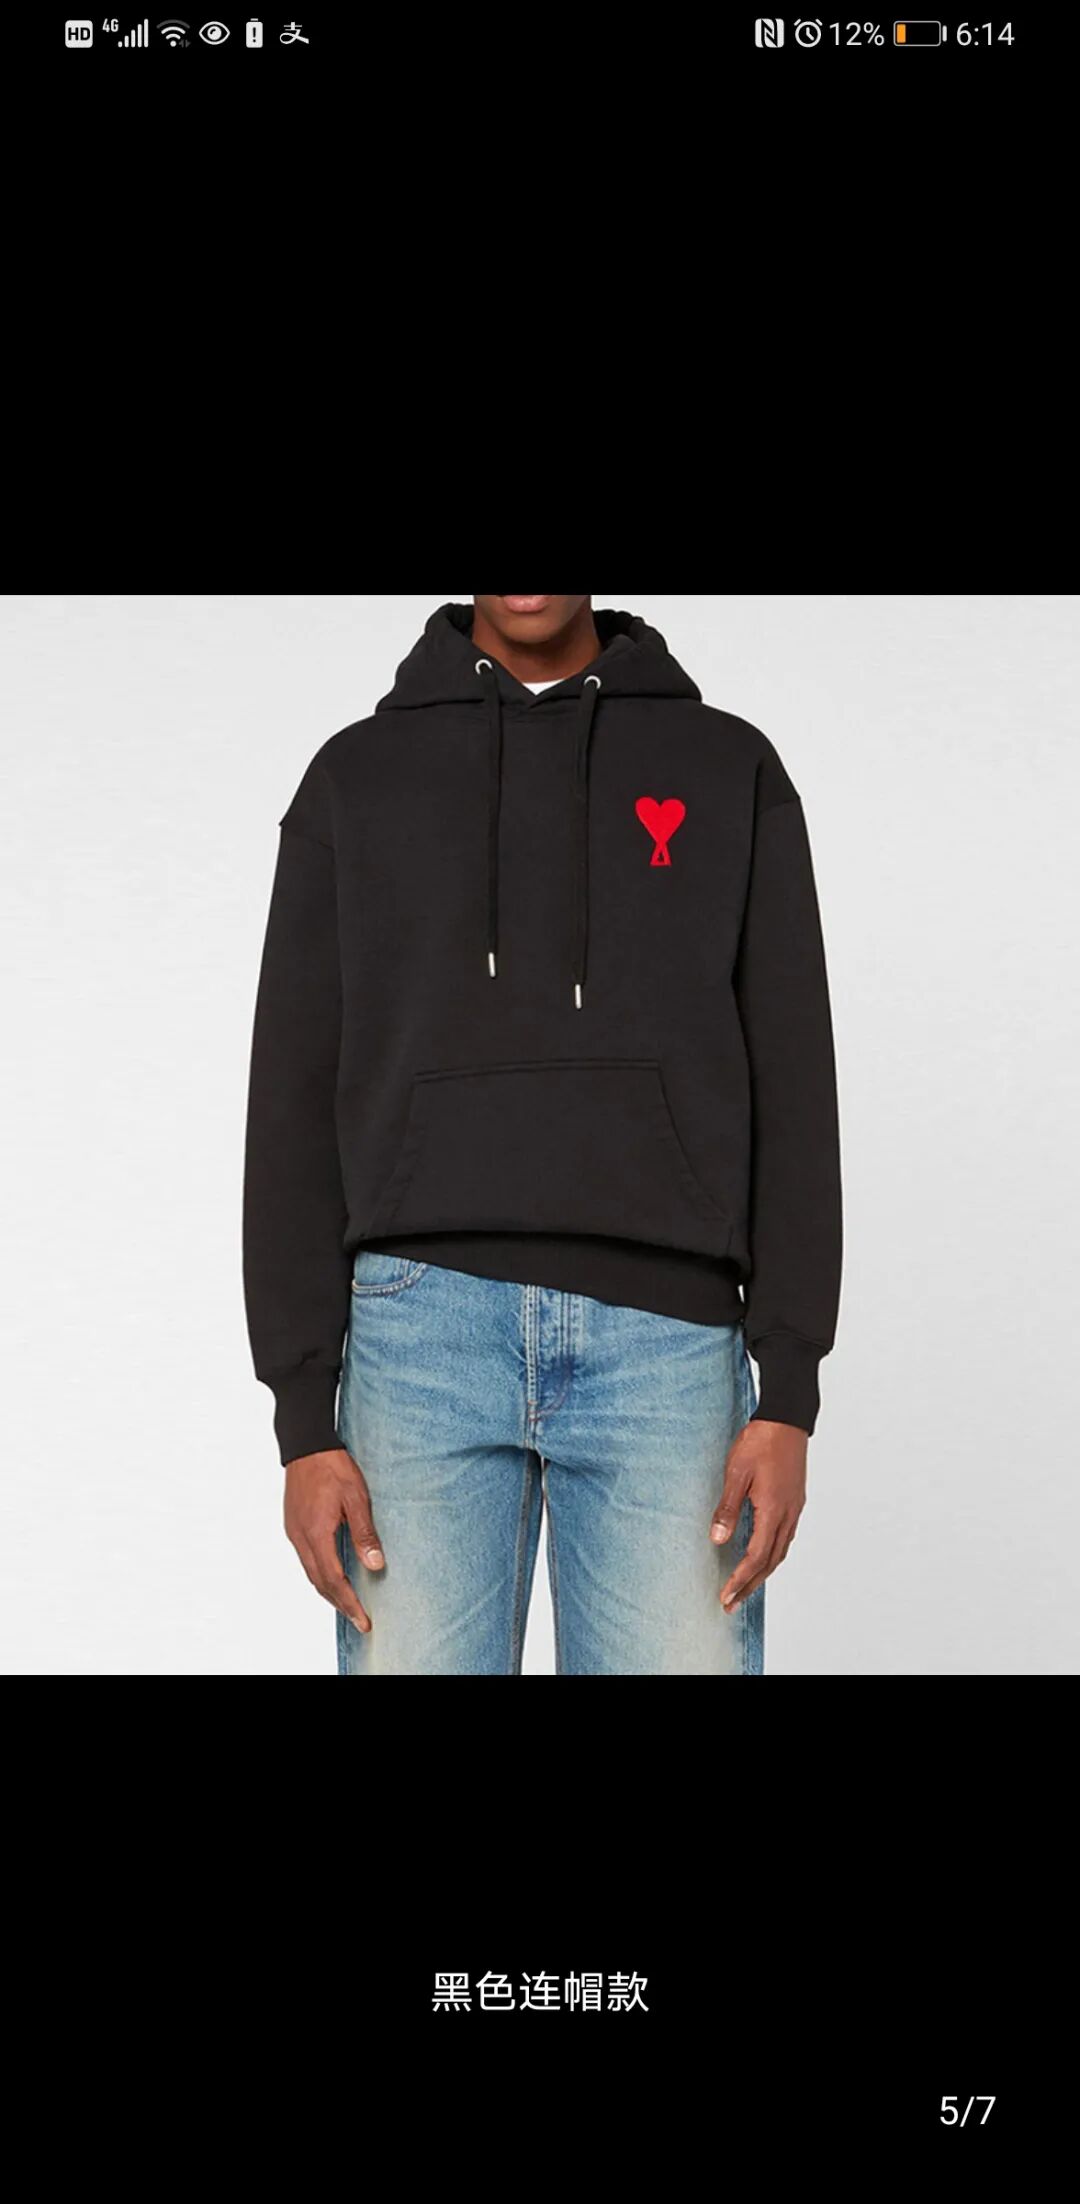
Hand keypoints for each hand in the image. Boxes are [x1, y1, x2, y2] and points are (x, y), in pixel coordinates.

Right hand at [284, 1448, 384, 1634]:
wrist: (306, 1445)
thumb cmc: (333, 1467)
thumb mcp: (357, 1498)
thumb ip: (365, 1534)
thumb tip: (375, 1565)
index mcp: (316, 1533)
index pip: (333, 1580)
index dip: (349, 1603)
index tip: (364, 1620)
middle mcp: (301, 1538)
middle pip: (319, 1583)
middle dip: (340, 1604)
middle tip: (359, 1620)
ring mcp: (294, 1532)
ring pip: (311, 1573)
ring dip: (329, 1591)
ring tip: (349, 1604)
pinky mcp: (293, 1525)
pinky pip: (307, 1559)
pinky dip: (321, 1574)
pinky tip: (333, 1575)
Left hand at [710, 1420, 806, 1613]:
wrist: (787, 1419)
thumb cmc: (760, 1442)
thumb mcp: (736, 1473)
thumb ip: (728, 1508)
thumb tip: (717, 1540)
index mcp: (773, 1510)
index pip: (755, 1556)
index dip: (740, 1579)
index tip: (725, 1596)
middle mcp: (788, 1515)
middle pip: (770, 1562)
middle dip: (750, 1585)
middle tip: (732, 1604)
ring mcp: (794, 1509)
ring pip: (780, 1552)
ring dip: (762, 1573)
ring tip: (745, 1588)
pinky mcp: (795, 1501)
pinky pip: (785, 1538)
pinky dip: (772, 1555)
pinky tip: (762, 1556)